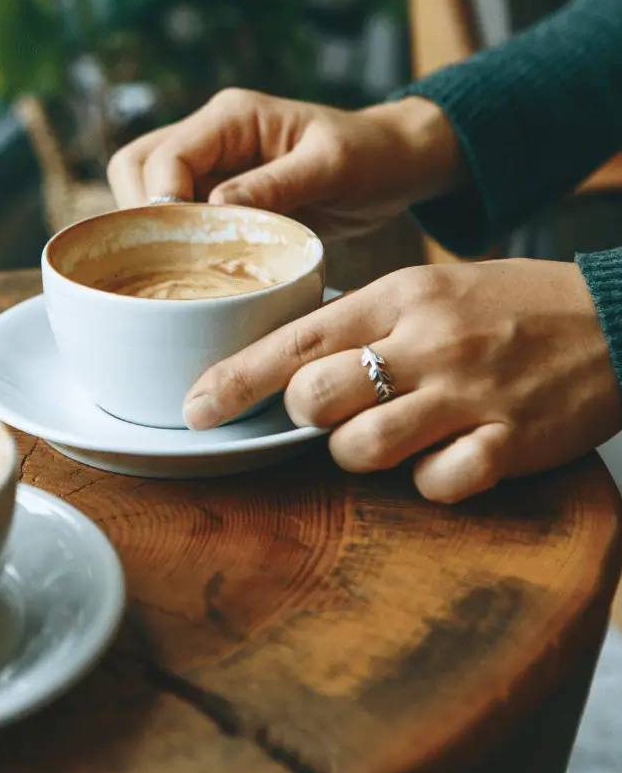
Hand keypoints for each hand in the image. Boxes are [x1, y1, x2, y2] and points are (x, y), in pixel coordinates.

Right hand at [108, 89, 465, 238]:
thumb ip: (275, 185)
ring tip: (177, 272)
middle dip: (140, 215)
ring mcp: (209, 165)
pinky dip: (173, 244)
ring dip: (151, 232)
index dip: (161, 203)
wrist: (394, 165)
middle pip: (135, 168)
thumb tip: (214, 209)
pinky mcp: (215, 195)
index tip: (182, 248)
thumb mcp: (331, 167)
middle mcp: (209, 135)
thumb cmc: (371, 156)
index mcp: (230, 116)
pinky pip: (174, 216)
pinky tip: (193, 274)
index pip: (165, 157)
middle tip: (167, 265)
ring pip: (144, 193)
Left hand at [182, 260, 618, 502]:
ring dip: (358, 452)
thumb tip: (285, 364)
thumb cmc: (505, 305)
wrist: (614, 318)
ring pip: (362, 448)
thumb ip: (359, 321)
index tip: (194, 410)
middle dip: (305, 415)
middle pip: (315, 397)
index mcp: (398, 297)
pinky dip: (428, 481)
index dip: (235, 379)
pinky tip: (450, 455)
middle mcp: (426, 342)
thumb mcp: (427, 288)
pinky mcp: (511, 442)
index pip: (295, 340)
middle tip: (328, 409)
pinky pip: (435, 485)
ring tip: (390, 432)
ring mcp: (469, 394)